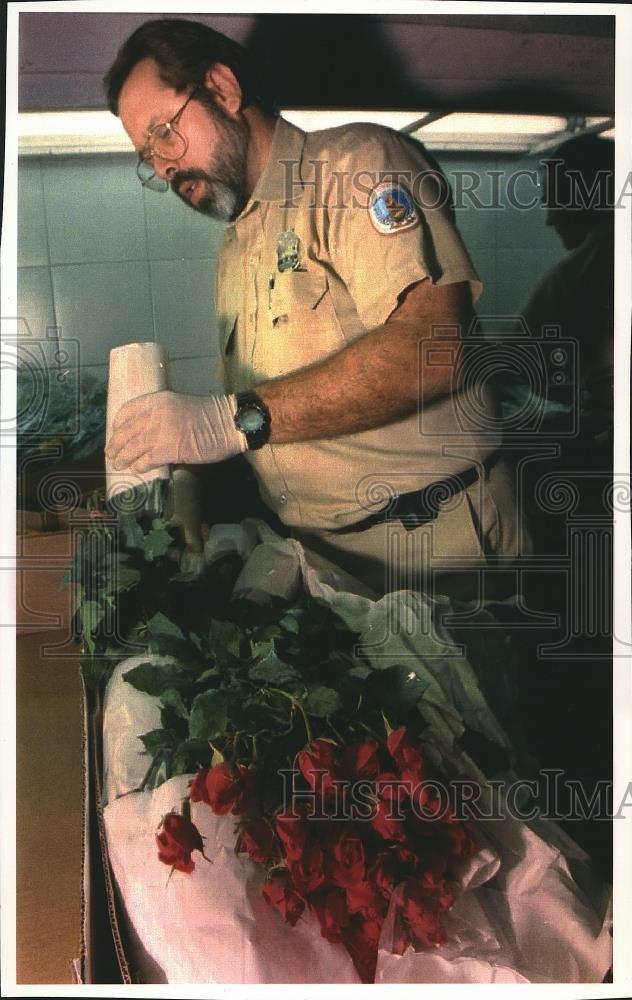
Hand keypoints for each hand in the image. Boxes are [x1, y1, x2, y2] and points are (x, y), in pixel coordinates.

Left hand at [106, 390, 244, 472]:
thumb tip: (145, 431)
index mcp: (158, 399)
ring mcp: (161, 432)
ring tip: (119, 464)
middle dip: (116, 444)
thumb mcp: (180, 405)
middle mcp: (156, 413)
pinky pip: (146, 460)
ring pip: (132, 447)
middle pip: (126, 431)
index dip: (117, 424)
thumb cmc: (209, 416)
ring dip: (123, 458)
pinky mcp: (169, 449)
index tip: (115, 433)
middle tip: (111, 453)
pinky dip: (139, 466)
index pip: (128, 410)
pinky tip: (137, 469)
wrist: (228, 424)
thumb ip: (162, 414)